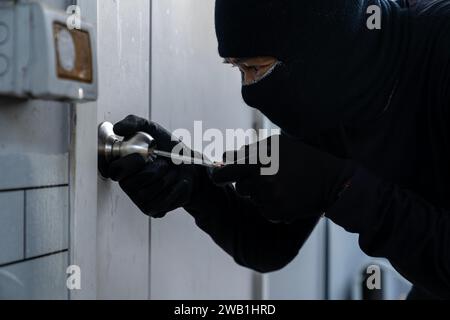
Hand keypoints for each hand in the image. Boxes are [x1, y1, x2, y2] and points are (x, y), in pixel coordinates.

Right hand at [107, 115, 205, 217]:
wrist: (192, 167)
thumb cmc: (169, 148)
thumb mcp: (153, 130)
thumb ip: (134, 122)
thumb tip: (117, 128)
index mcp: (122, 166)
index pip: (114, 170)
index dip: (130, 163)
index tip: (144, 154)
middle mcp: (127, 184)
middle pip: (130, 184)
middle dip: (152, 170)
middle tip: (163, 163)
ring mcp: (139, 199)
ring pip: (146, 193)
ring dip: (165, 179)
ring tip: (171, 172)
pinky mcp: (153, 209)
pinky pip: (161, 202)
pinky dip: (175, 189)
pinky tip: (178, 183)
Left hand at [211, 134, 355, 222]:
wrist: (332, 180)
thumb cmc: (303, 158)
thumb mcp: (278, 145)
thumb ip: (251, 150)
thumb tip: (225, 157)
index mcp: (261, 159)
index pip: (229, 171)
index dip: (220, 176)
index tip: (217, 178)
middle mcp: (263, 178)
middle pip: (241, 188)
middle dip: (247, 185)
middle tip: (263, 180)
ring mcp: (271, 197)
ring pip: (253, 200)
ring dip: (261, 195)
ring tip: (280, 186)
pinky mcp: (278, 212)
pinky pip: (264, 212)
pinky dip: (272, 207)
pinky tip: (286, 197)